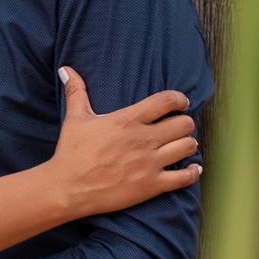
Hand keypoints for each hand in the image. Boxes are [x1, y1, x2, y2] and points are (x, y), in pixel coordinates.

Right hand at [52, 66, 199, 217]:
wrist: (67, 189)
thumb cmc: (71, 153)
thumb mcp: (75, 119)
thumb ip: (76, 91)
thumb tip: (66, 69)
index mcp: (128, 120)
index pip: (167, 101)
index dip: (180, 99)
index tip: (181, 103)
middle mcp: (142, 140)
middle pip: (184, 124)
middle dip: (185, 123)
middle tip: (180, 127)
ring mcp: (149, 164)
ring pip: (187, 147)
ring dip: (189, 145)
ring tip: (183, 145)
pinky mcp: (151, 186)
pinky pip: (185, 178)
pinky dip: (193, 172)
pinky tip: (192, 169)